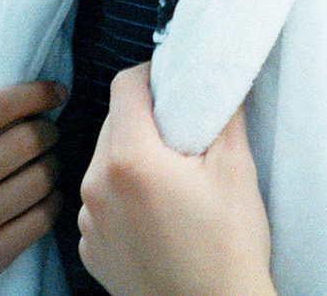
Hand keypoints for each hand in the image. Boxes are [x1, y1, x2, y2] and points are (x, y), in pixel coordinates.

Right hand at [0, 80, 65, 294]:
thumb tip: (21, 70)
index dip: (34, 93)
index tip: (56, 91)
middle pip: (27, 141)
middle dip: (49, 131)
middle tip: (49, 133)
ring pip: (41, 179)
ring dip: (53, 167)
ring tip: (44, 165)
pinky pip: (44, 216)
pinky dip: (52, 202)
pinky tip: (42, 197)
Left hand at [77, 62, 275, 295]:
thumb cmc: (228, 248)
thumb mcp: (236, 168)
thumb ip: (223, 113)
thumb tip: (217, 80)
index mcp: (129, 159)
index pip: (124, 86)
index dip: (151, 75)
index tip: (173, 84)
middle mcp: (97, 188)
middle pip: (113, 124)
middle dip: (146, 120)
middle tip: (183, 135)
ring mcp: (90, 223)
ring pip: (105, 164)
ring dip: (132, 159)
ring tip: (172, 181)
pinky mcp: (91, 251)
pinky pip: (102, 204)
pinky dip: (124, 198)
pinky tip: (158, 216)